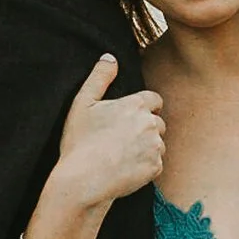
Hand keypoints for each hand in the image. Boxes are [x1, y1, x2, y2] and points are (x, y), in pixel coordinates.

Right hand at [50, 55, 164, 208]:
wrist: (83, 180)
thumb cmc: (80, 141)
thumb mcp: (82, 103)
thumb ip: (99, 77)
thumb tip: (110, 57)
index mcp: (136, 105)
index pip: (155, 100)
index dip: (144, 108)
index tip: (130, 118)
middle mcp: (150, 124)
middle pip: (157, 123)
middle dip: (145, 128)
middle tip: (122, 139)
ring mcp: (155, 147)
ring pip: (158, 144)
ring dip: (146, 148)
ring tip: (122, 155)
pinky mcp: (155, 168)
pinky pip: (156, 165)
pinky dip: (144, 167)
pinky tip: (125, 169)